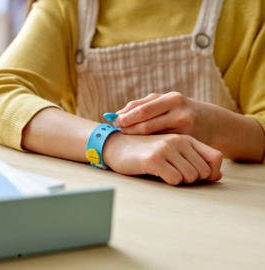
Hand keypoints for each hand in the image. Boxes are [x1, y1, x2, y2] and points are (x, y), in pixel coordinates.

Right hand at [102, 132, 222, 184]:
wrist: (117, 146)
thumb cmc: (146, 152)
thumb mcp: (173, 152)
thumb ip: (195, 161)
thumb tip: (217, 176)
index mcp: (186, 138)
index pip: (216, 157)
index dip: (212, 172)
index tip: (198, 178)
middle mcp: (179, 140)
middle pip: (204, 171)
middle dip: (192, 179)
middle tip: (175, 174)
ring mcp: (167, 148)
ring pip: (191, 177)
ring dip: (179, 180)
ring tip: (164, 172)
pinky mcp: (154, 158)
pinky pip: (175, 179)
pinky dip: (168, 181)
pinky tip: (156, 172)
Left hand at [114, 92, 215, 144]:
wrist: (212, 122)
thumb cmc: (182, 109)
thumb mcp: (166, 101)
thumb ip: (144, 104)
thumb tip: (119, 112)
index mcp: (172, 99)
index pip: (143, 110)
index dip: (126, 117)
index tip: (114, 121)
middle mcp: (179, 113)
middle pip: (146, 125)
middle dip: (127, 128)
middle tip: (116, 130)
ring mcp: (184, 130)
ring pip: (152, 136)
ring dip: (134, 136)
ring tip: (124, 135)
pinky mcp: (187, 142)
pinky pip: (161, 144)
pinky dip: (147, 142)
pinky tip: (139, 143)